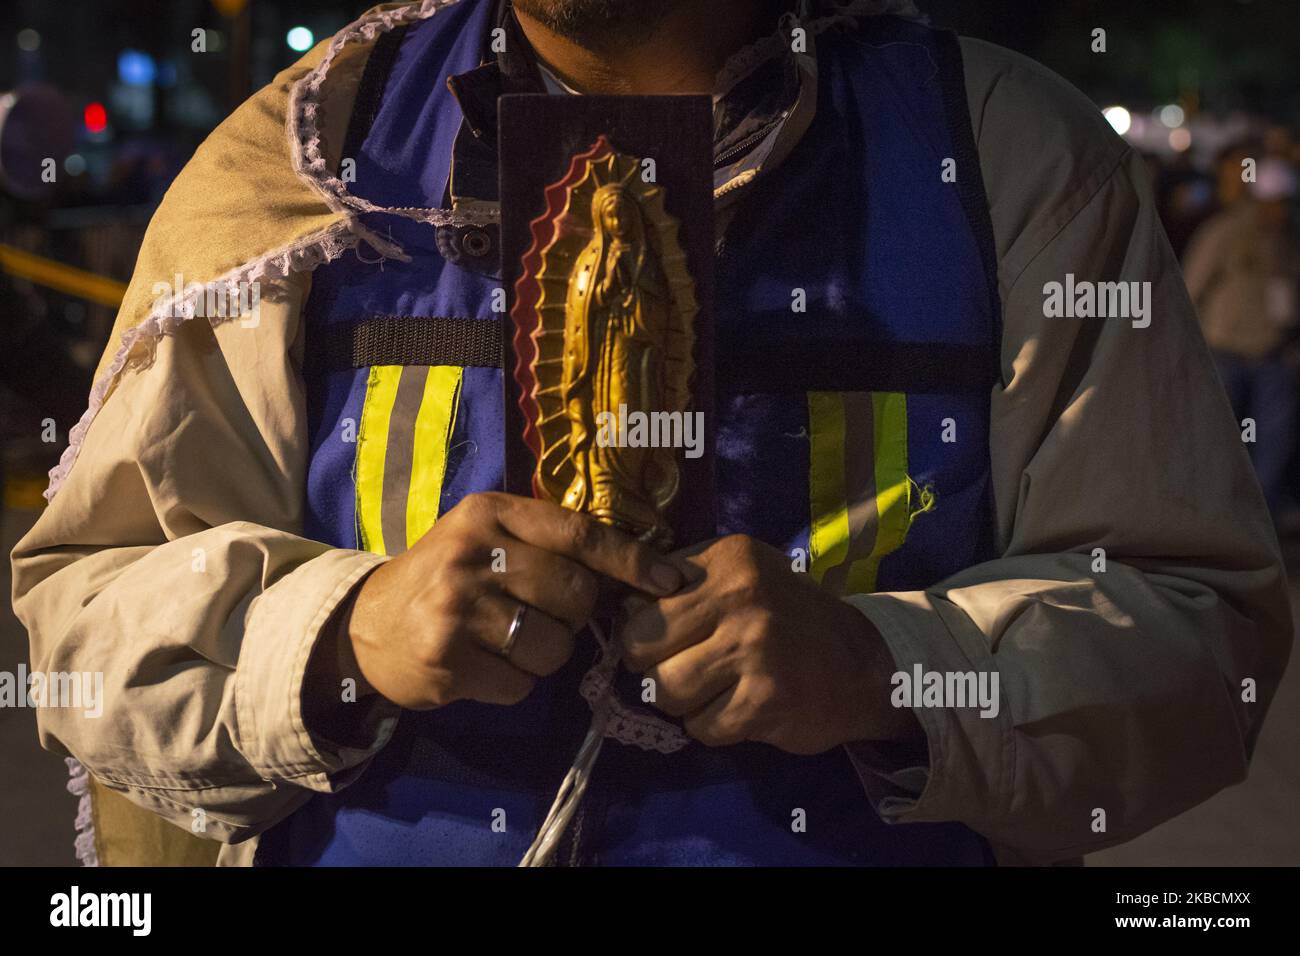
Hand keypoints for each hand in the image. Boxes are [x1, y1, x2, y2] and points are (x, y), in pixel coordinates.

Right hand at [320, 492, 683, 711]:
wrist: (365, 624)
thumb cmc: (447, 577)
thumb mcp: (488, 538)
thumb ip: (548, 545)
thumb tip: (637, 571)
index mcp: (489, 514)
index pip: (579, 533)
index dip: (631, 559)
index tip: (669, 580)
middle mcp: (472, 554)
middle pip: (575, 594)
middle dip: (575, 614)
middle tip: (545, 614)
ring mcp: (457, 609)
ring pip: (553, 645)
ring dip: (544, 655)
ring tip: (508, 641)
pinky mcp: (447, 660)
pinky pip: (520, 685)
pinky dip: (513, 683)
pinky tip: (483, 664)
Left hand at [620, 535, 918, 754]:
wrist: (864, 663)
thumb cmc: (787, 615)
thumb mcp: (742, 574)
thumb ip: (682, 581)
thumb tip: (617, 606)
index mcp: (728, 560)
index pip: (640, 601)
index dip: (640, 628)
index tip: (661, 639)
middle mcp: (741, 598)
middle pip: (642, 648)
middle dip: (652, 667)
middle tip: (683, 667)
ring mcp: (754, 650)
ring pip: (665, 692)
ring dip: (681, 701)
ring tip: (713, 688)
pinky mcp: (765, 701)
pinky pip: (701, 727)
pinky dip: (712, 725)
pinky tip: (739, 707)